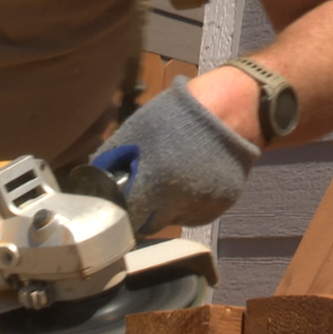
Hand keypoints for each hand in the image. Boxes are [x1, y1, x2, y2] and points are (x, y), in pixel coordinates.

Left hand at [92, 77, 260, 234]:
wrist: (233, 109)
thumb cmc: (179, 114)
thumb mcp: (138, 128)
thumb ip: (116, 158)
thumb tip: (99, 178)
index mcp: (154, 183)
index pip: (129, 216)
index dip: (123, 210)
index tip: (124, 201)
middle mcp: (178, 202)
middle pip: (150, 223)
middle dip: (146, 209)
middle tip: (149, 186)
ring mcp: (201, 206)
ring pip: (174, 220)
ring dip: (169, 206)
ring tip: (175, 176)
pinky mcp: (221, 207)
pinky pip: (196, 214)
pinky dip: (190, 202)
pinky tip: (193, 178)